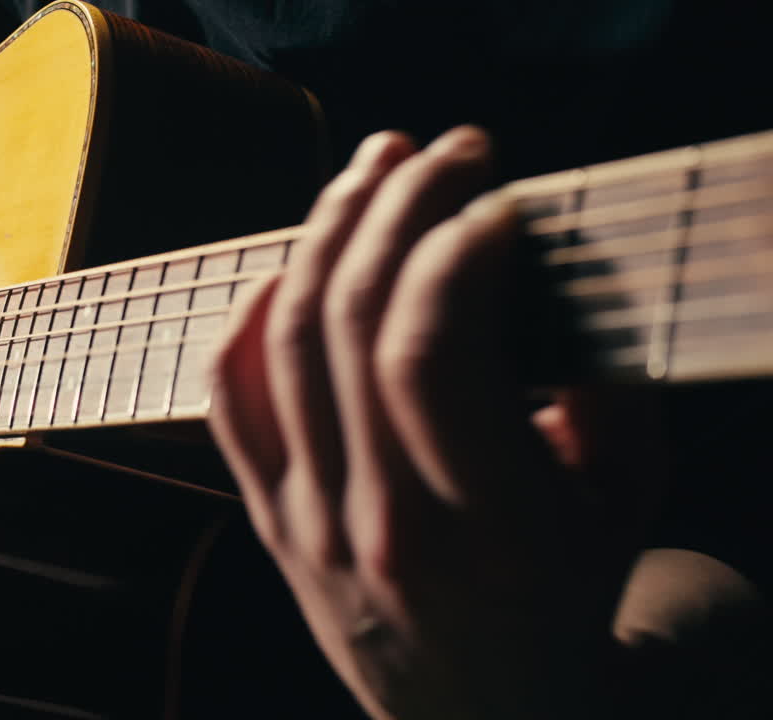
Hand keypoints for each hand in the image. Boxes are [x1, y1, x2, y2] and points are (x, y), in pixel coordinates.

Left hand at [208, 127, 658, 717]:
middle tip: (437, 150)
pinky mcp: (270, 524)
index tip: (500, 199)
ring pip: (284, 346)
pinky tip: (295, 262)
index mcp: (484, 525)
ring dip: (324, 235)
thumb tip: (542, 275)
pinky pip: (230, 401)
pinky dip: (251, 318)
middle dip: (393, 210)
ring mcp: (309, 524)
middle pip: (349, 325)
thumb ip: (602, 392)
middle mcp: (381, 522)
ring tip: (368, 169)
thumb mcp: (626, 506)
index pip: (430, 350)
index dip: (456, 250)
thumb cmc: (569, 598)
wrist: (492, 714)